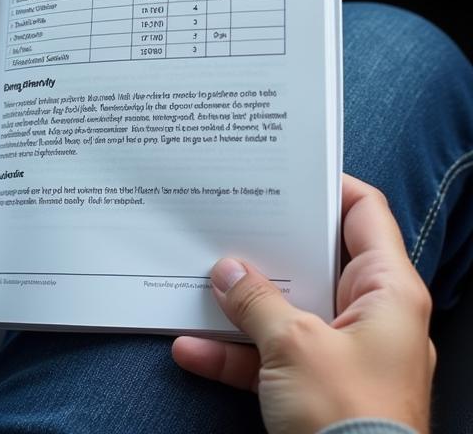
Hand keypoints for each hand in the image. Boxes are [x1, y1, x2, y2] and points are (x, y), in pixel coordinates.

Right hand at [172, 175, 433, 433]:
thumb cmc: (349, 418)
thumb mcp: (294, 345)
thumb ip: (257, 300)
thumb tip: (228, 271)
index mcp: (387, 291)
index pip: (364, 212)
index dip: (326, 184)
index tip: (281, 168)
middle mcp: (370, 316)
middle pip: (314, 259)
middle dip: (265, 246)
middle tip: (228, 218)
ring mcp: (343, 353)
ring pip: (286, 310)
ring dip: (239, 304)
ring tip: (197, 282)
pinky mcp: (318, 388)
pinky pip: (271, 358)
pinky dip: (234, 353)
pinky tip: (191, 349)